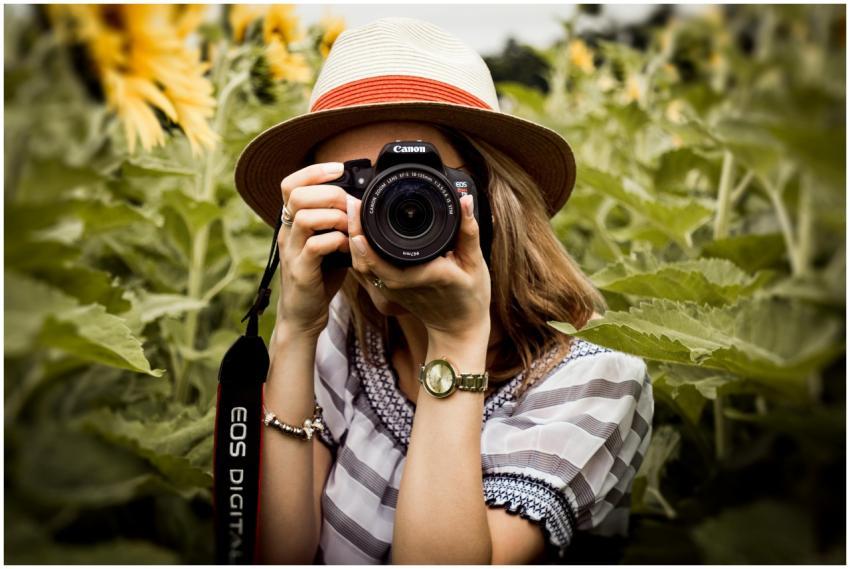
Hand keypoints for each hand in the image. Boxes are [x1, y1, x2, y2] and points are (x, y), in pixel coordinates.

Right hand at [276, 162, 349, 337]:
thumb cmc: (319, 276)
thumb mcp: (328, 243)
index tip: (339, 168)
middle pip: (297, 195)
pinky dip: (337, 241)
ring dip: (335, 217)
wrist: (303, 315)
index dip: (313, 171)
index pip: (290, 184)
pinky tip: (347, 248)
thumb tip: (360, 202)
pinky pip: (315, 246)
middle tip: (350, 205)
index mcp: (291, 222)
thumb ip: (337, 223)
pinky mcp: (300, 271)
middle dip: (330, 193)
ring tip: (350, 227)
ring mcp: (291, 252)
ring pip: (304, 217)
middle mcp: (286, 233)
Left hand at [347, 194, 491, 341]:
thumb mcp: (475, 263)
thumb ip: (468, 230)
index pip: (386, 260)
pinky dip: (359, 252)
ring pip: (362, 266)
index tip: (359, 211)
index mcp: (424, 275)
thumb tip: (464, 200)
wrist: (459, 328)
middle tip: (351, 202)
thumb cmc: (470, 297)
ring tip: (353, 212)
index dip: (366, 240)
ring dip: (353, 240)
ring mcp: (393, 291)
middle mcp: (403, 285)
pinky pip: (367, 271)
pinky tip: (358, 232)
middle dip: (354, 230)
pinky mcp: (389, 292)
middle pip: (365, 260)